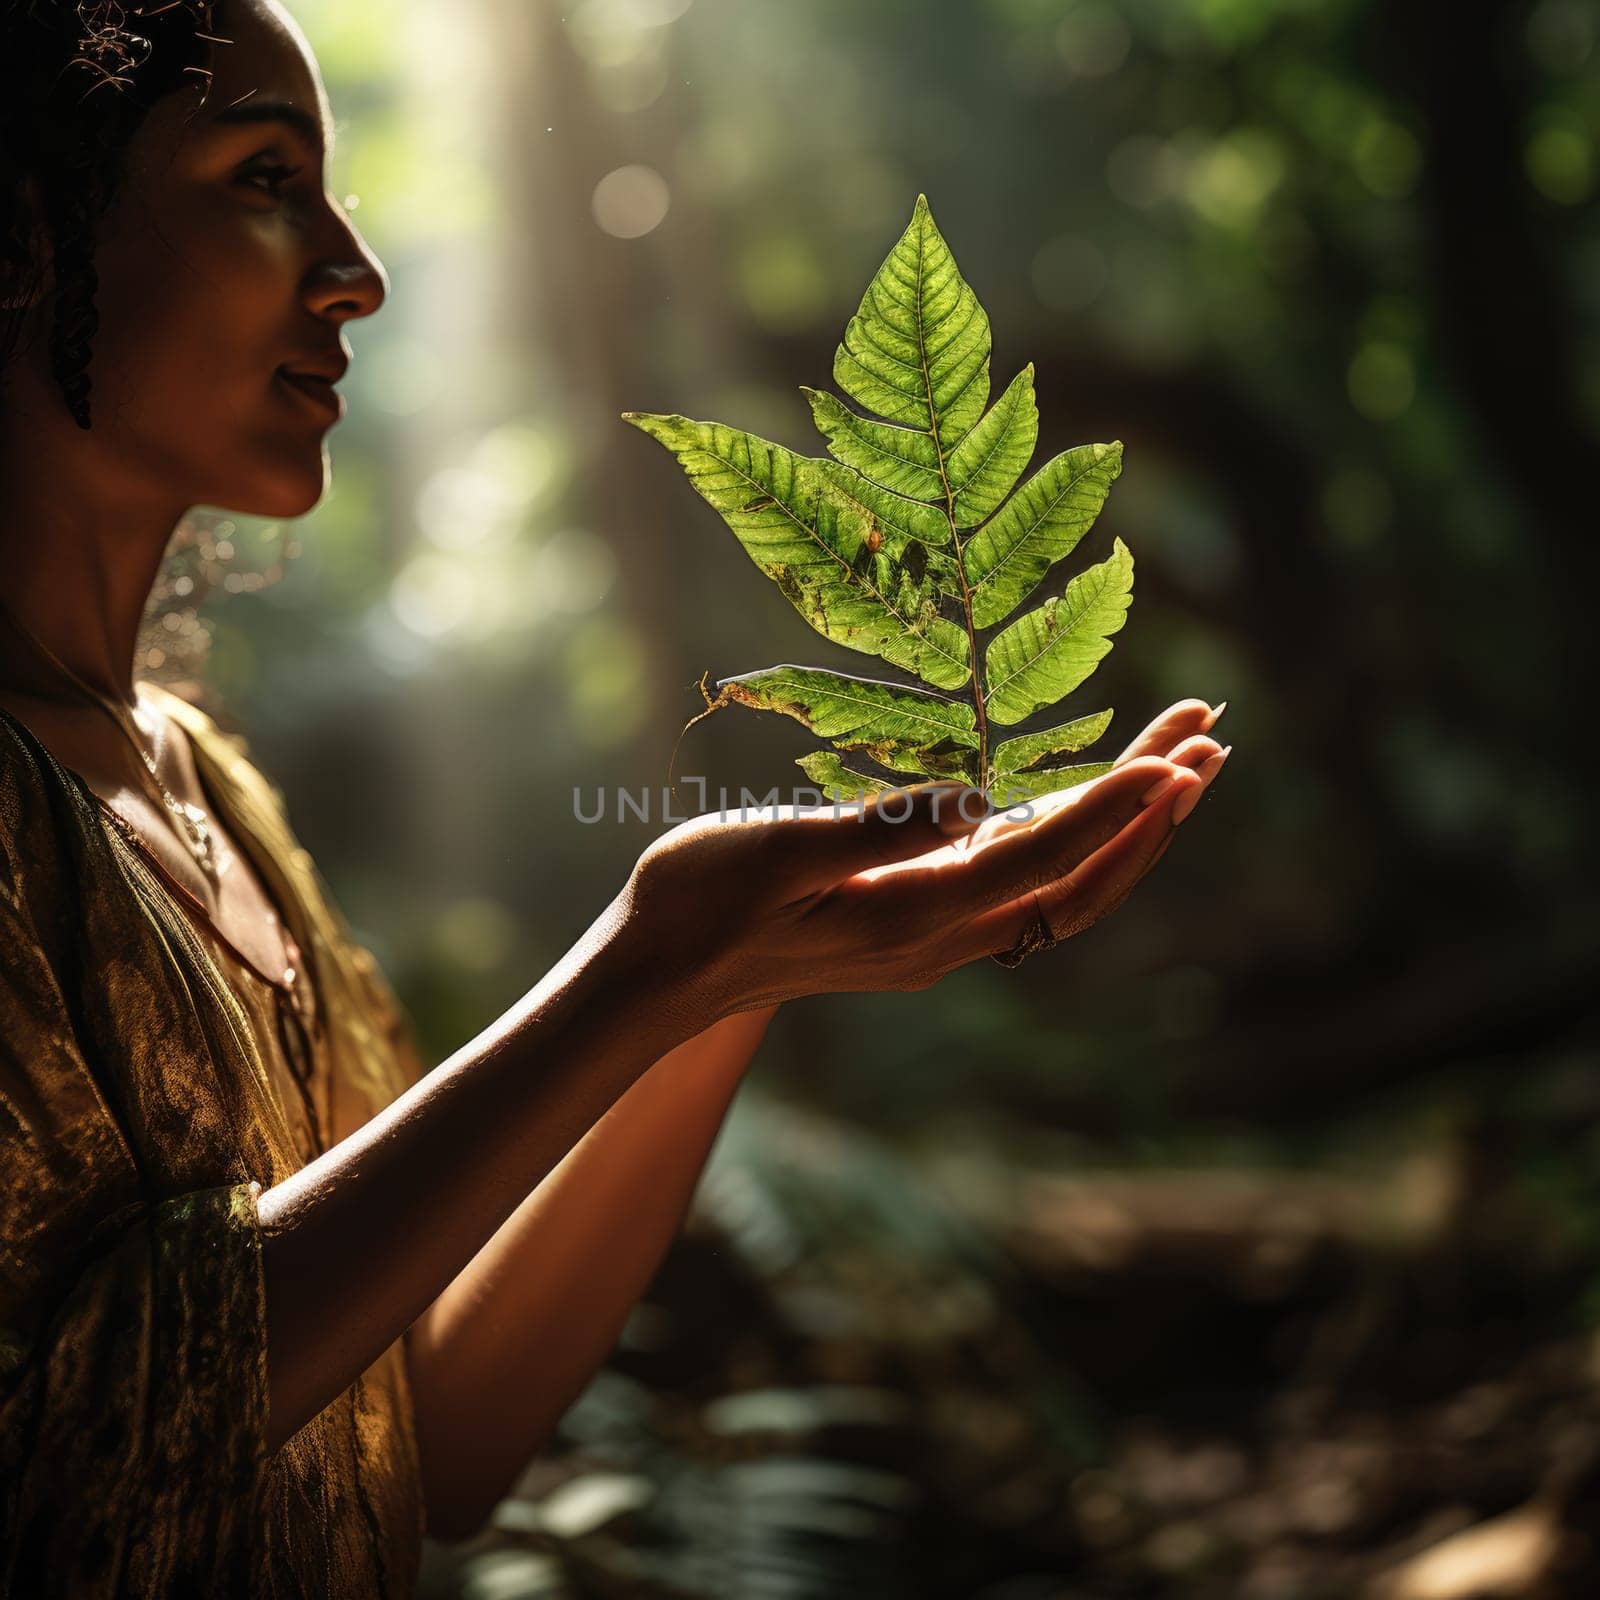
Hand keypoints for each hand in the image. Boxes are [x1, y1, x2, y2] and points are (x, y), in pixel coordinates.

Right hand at [619, 699, 1230, 1016]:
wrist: (659, 976)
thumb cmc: (697, 903)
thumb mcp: (776, 853)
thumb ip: (879, 827)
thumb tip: (981, 801)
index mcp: (912, 916)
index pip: (1042, 858)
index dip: (1115, 807)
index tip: (1180, 757)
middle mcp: (943, 938)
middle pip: (1080, 880)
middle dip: (1151, 813)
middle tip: (1213, 738)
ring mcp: (935, 939)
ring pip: (1062, 889)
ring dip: (1126, 829)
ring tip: (1181, 764)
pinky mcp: (919, 926)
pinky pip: (1026, 890)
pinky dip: (1075, 842)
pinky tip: (1086, 803)